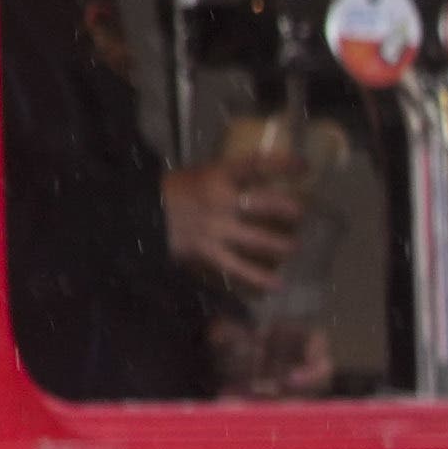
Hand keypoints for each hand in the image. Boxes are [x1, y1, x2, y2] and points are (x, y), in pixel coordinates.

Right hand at [159, 151, 303, 294]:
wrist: (143, 213)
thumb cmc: (177, 191)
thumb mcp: (203, 175)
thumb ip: (231, 178)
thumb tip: (267, 181)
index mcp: (218, 175)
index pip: (256, 164)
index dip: (283, 164)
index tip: (304, 165)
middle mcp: (221, 200)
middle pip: (266, 204)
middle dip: (289, 209)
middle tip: (301, 214)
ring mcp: (216, 228)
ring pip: (260, 239)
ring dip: (282, 245)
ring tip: (293, 247)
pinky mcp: (209, 252)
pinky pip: (240, 268)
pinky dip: (260, 278)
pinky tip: (277, 284)